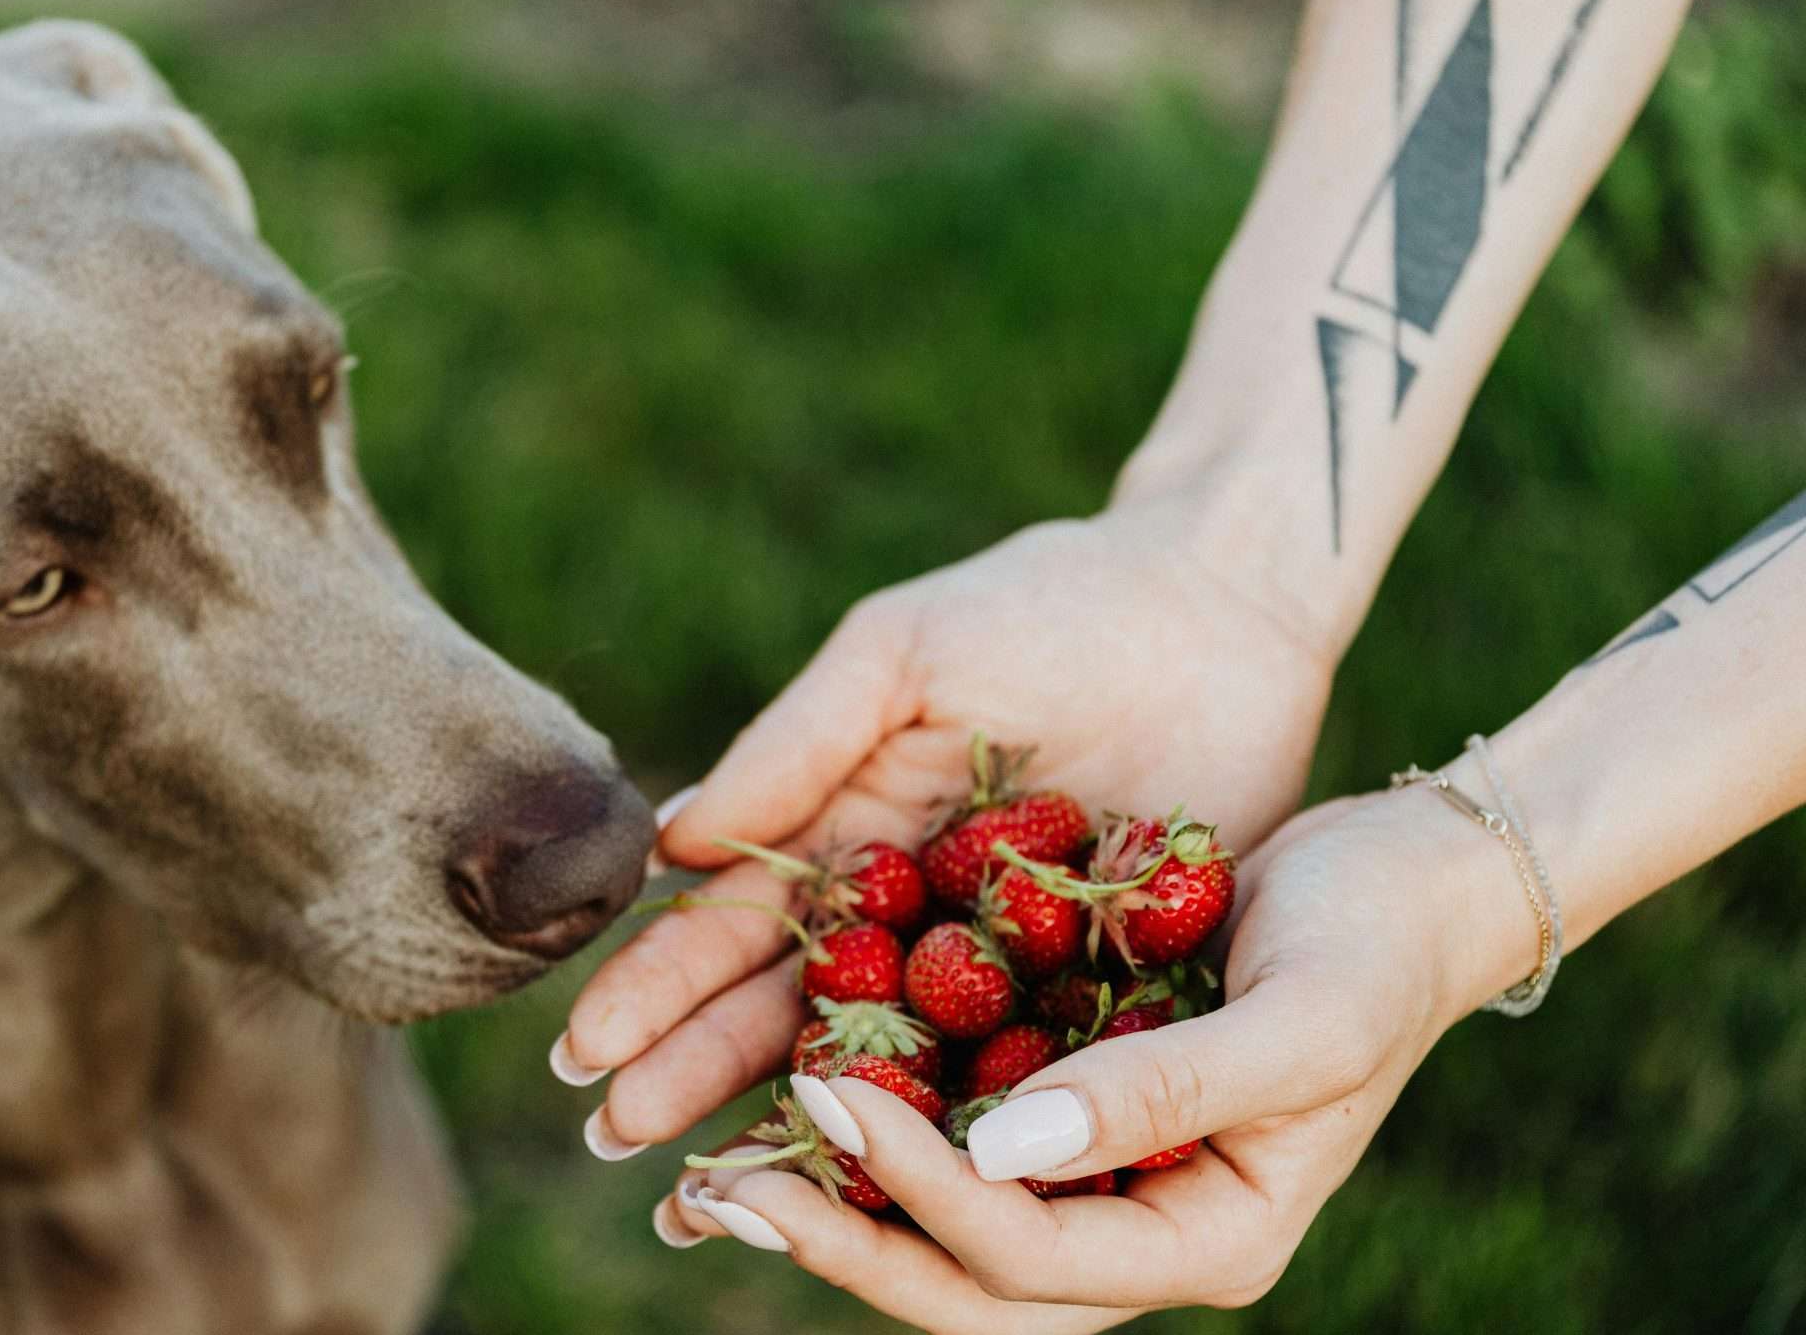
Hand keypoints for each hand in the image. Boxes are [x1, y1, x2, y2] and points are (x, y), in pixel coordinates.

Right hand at [555, 504, 1333, 1153]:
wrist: (1222, 606)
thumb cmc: (1048, 605)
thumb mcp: (903, 655)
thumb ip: (795, 744)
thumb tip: (667, 843)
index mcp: (844, 838)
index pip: (731, 929)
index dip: (656, 991)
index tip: (583, 1056)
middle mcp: (905, 920)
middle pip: (785, 1016)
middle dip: (694, 1079)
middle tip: (615, 1145)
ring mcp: (997, 970)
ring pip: (886, 1072)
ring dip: (804, 1135)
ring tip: (717, 1199)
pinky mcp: (1098, 998)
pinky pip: (1022, 1078)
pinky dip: (964, 1139)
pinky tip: (903, 1199)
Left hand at [664, 788, 1530, 1328]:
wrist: (1409, 878)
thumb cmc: (1377, 945)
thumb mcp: (1301, 1023)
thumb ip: (1161, 1094)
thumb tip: (999, 1152)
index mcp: (1203, 1239)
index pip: (1029, 1259)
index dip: (917, 1197)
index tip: (824, 1100)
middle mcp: (1136, 1227)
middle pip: (963, 1281)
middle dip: (839, 1242)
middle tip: (714, 1193)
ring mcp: (1093, 1173)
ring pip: (941, 1227)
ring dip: (831, 1202)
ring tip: (710, 1168)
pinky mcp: (1058, 1103)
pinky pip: (947, 1138)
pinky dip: (869, 1125)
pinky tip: (780, 1082)